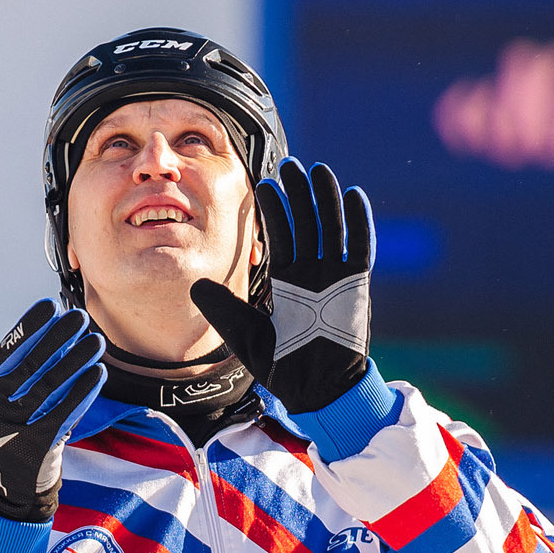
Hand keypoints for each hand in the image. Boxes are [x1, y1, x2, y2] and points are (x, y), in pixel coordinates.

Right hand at [0, 300, 107, 522]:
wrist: (9, 487)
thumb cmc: (16, 432)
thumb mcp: (9, 400)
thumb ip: (25, 369)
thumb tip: (58, 327)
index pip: (8, 349)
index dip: (31, 325)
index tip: (51, 304)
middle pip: (31, 364)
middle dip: (58, 337)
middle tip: (80, 317)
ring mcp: (15, 425)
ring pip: (51, 385)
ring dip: (77, 359)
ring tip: (96, 342)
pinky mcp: (37, 444)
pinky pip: (65, 411)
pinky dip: (83, 390)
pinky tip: (98, 373)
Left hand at [189, 159, 372, 413]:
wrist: (314, 388)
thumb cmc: (281, 365)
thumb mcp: (243, 332)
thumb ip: (222, 306)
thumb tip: (194, 284)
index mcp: (287, 282)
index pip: (281, 236)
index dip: (274, 210)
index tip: (264, 183)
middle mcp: (311, 274)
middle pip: (306, 223)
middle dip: (298, 194)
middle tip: (289, 164)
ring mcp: (335, 277)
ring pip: (331, 227)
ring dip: (325, 199)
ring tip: (317, 169)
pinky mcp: (355, 285)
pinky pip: (359, 246)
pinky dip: (358, 222)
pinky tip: (353, 194)